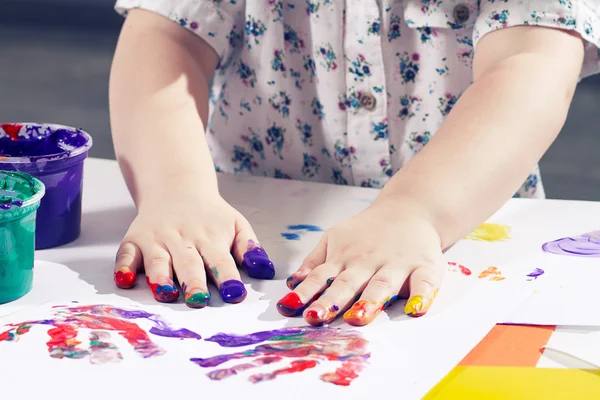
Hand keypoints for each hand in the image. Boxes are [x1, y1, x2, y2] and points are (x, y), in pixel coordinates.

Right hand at [113, 188, 273, 306]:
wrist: (176, 188)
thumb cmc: (210, 216)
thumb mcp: (236, 225)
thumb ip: (250, 248)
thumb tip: (265, 271)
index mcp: (210, 237)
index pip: (220, 259)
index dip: (227, 277)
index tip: (235, 294)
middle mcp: (182, 238)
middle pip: (188, 263)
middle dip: (193, 282)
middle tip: (199, 300)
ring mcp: (156, 239)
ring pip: (157, 260)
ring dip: (160, 277)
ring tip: (166, 293)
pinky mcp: (133, 240)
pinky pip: (126, 254)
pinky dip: (123, 267)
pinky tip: (124, 280)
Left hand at [276, 196, 444, 325]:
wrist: (410, 209)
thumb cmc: (369, 232)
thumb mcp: (336, 239)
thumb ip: (315, 262)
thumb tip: (293, 283)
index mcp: (345, 257)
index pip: (321, 277)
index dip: (306, 292)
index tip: (292, 307)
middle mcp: (368, 262)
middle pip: (347, 284)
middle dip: (331, 301)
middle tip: (316, 317)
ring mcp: (396, 264)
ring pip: (382, 285)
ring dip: (369, 301)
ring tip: (357, 317)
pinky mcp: (425, 267)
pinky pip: (424, 283)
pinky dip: (422, 295)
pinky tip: (416, 308)